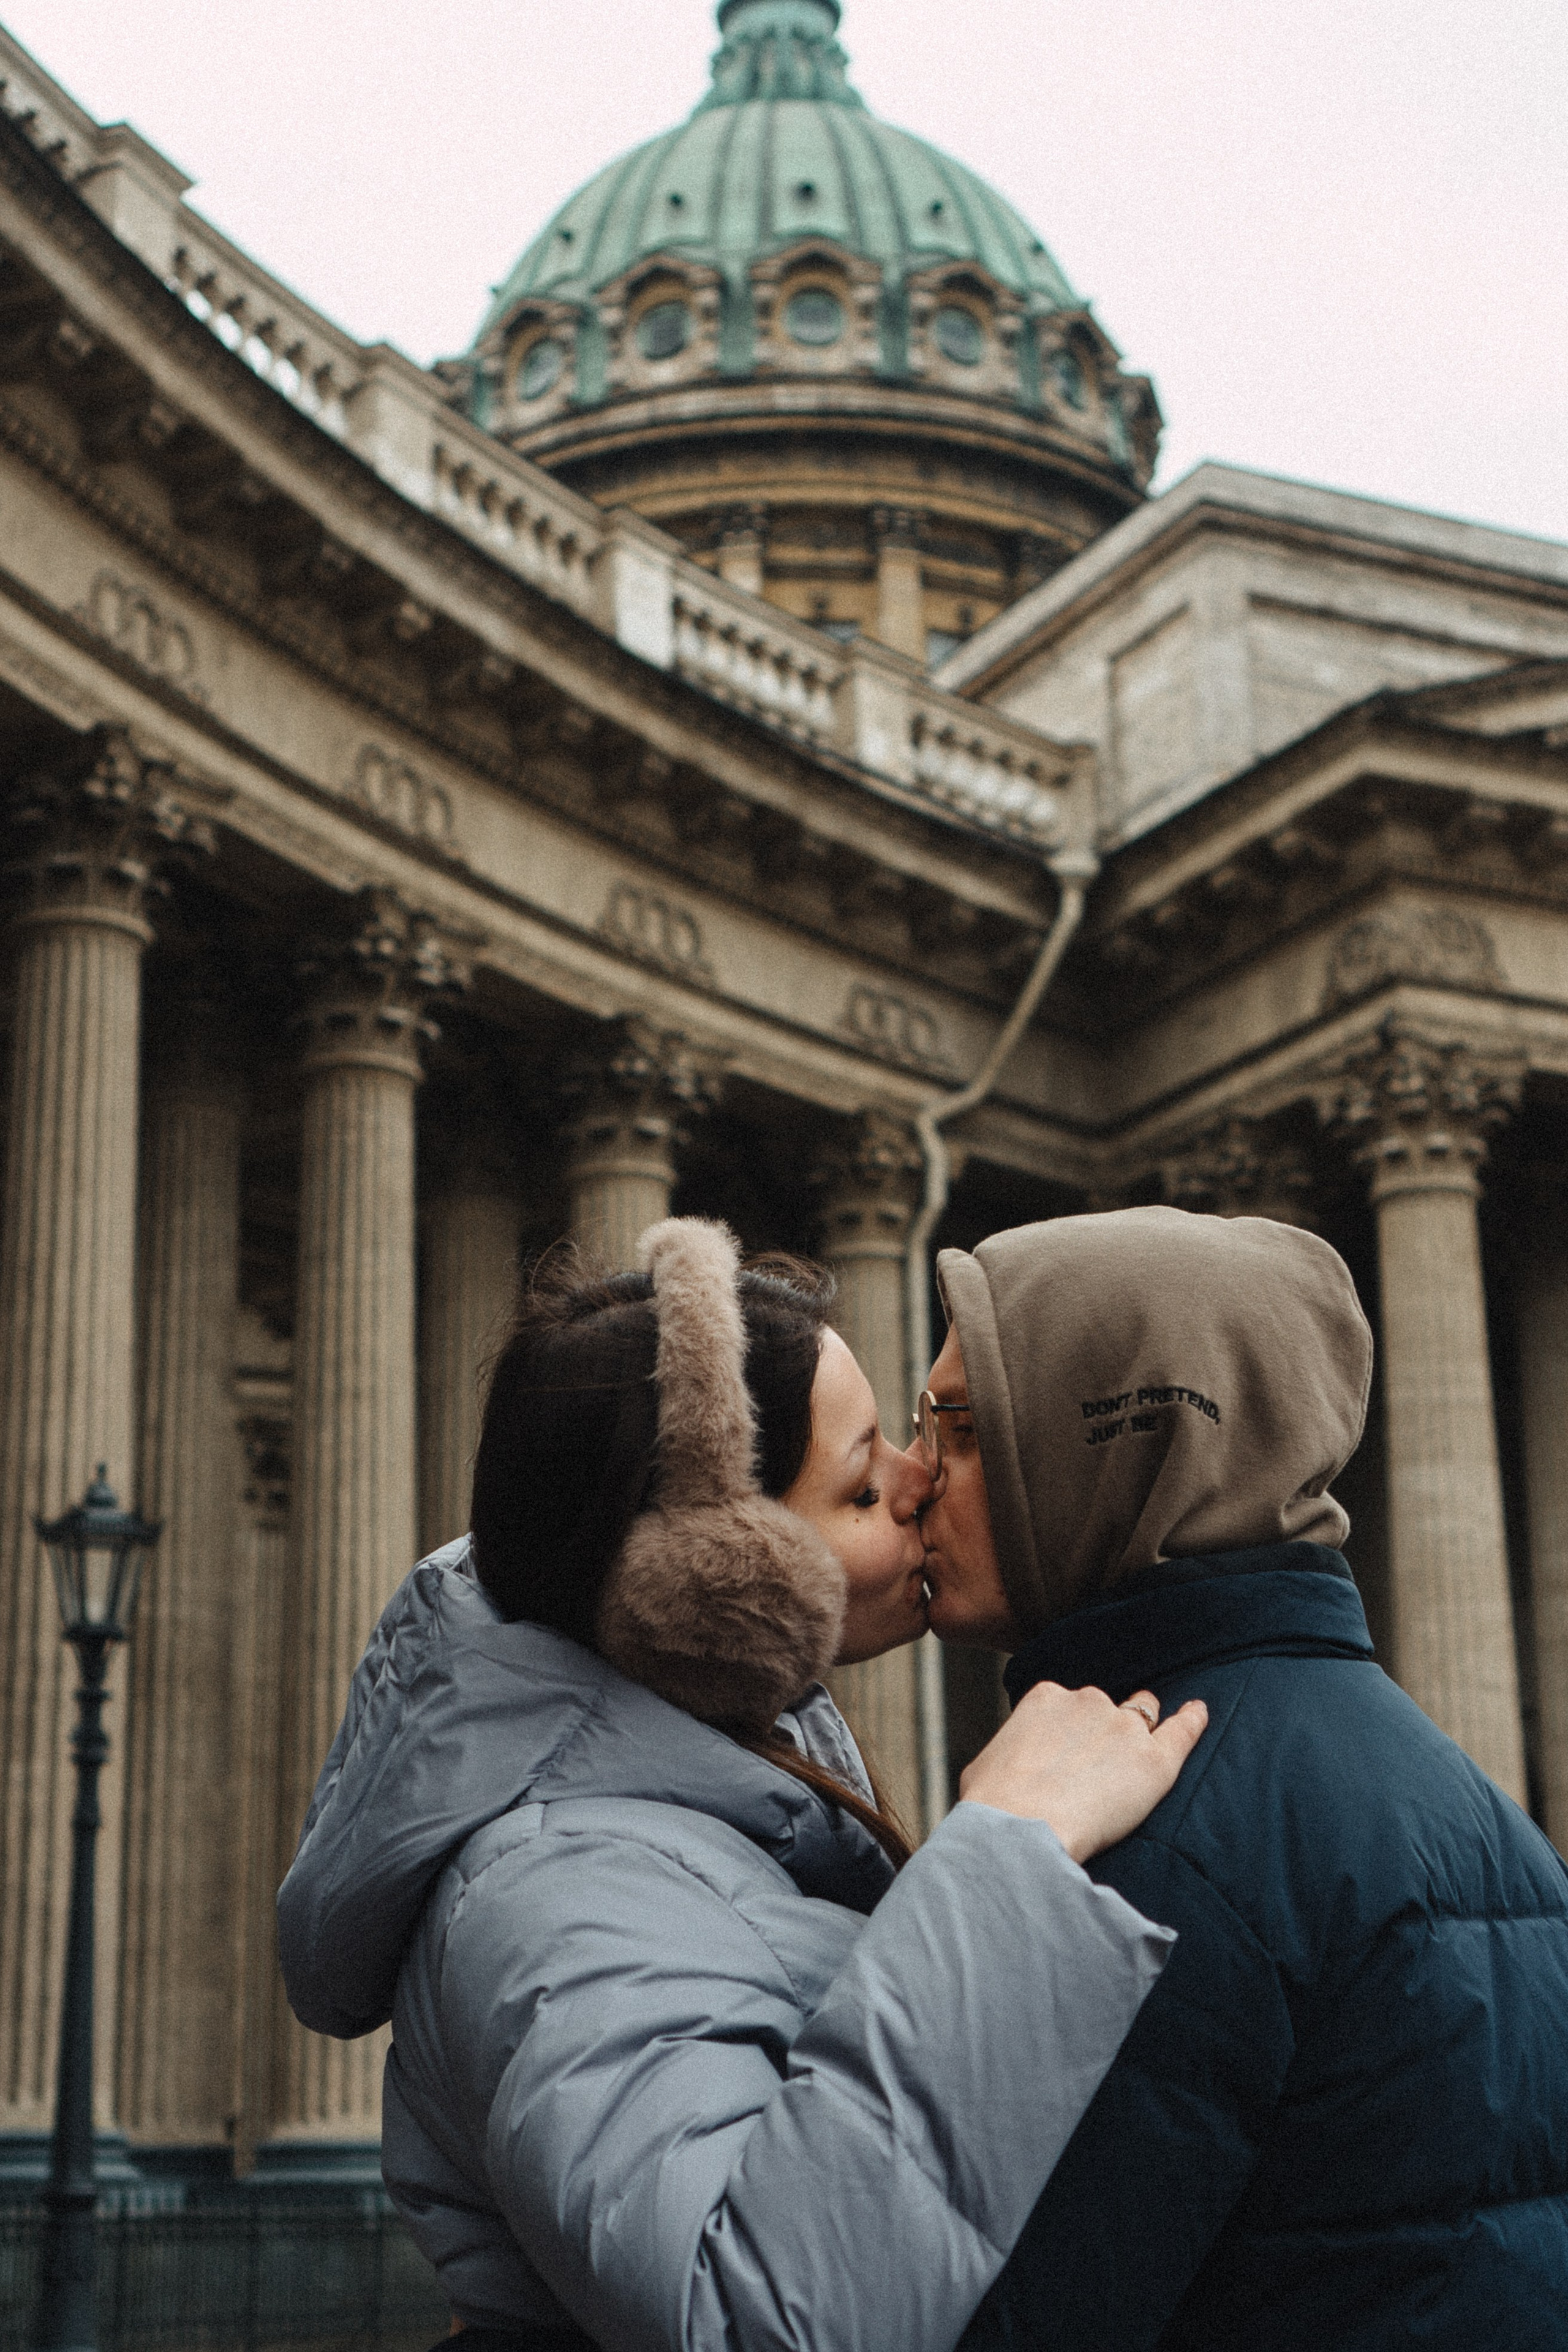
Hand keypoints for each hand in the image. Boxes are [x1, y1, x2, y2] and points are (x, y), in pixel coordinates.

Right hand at [958, 1683, 1207, 1862]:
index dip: (1071, 1733)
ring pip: (1143, 1716)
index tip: (1068, 1758)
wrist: (1021, 1830)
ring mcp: (1123, 1727)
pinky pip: (1182, 1730)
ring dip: (1141, 1734)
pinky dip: (1192, 1721)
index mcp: (1046, 1698)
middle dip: (1105, 1731)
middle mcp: (1087, 1701)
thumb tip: (1013, 1769)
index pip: (1069, 1706)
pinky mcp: (1153, 1760)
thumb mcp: (986, 1766)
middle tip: (1099, 1768)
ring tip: (1137, 1760)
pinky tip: (1199, 1713)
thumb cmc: (993, 1807)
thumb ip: (1012, 1752)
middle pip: (1107, 1708)